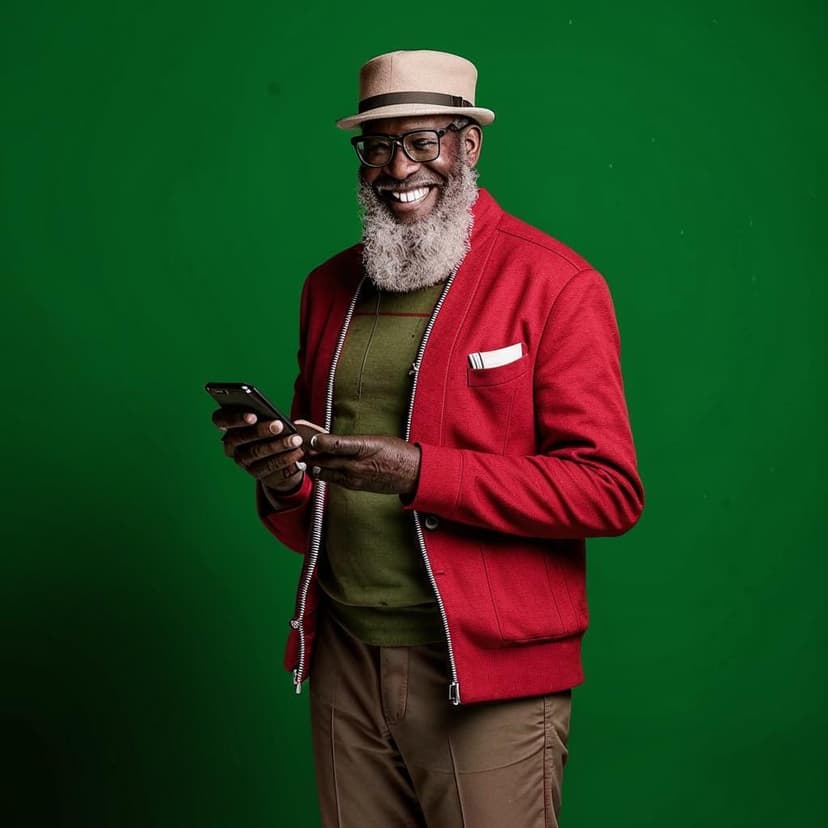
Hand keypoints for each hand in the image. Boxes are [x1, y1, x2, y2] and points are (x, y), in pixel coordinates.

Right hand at [212, 409, 317, 492]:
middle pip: (239, 438)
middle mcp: (231, 446)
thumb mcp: (269, 421)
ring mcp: (243, 462)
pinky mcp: (257, 475)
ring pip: (256, 453)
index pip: (220, 420)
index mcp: (229, 426)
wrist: (280, 459)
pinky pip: (270, 467)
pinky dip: (286, 459)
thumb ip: (267, 417)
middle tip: (279, 425)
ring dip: (278, 445)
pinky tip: (297, 452)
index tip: (252, 416)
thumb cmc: (273, 432)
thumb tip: (277, 420)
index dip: (234, 418)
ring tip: (295, 439)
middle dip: (260, 431)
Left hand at [305, 433, 420, 495]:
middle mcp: (357, 464)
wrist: (411, 474)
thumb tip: (330, 440)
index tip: (309, 438)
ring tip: (301, 457)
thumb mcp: (375, 440)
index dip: (321, 442)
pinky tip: (316, 467)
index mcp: (364, 448)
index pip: (338, 444)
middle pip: (326, 460)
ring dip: (314, 465)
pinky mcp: (355, 486)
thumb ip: (352, 442)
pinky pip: (333, 480)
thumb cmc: (395, 452)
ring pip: (326, 472)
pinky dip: (324, 473)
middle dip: (310, 454)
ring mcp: (355, 478)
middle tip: (295, 447)